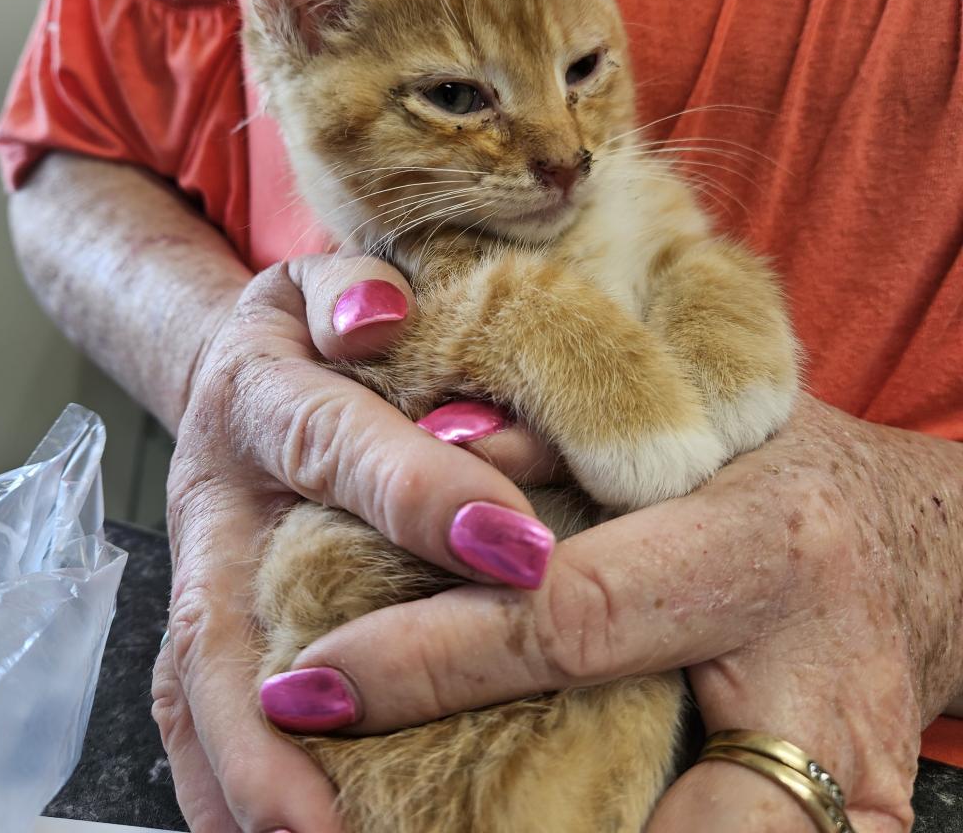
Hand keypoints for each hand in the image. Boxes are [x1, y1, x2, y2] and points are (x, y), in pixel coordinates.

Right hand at [152, 254, 554, 832]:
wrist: (247, 368)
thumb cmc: (316, 327)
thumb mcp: (333, 282)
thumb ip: (357, 290)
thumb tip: (380, 318)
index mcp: (256, 393)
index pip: (335, 446)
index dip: (417, 494)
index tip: (520, 550)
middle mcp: (218, 497)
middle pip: (226, 608)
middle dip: (287, 713)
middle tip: (350, 809)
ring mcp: (205, 570)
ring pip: (199, 686)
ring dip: (248, 781)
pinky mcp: (207, 618)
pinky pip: (198, 711)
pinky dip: (229, 788)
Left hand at [289, 395, 962, 831]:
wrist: (921, 546)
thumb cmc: (786, 469)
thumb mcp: (688, 421)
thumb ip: (563, 434)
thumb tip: (437, 443)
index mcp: (755, 554)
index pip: (572, 620)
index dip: (432, 662)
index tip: (311, 687)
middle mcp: (816, 690)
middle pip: (683, 822)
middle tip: (354, 828)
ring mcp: (858, 788)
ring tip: (422, 830)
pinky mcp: (863, 830)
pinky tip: (537, 820)